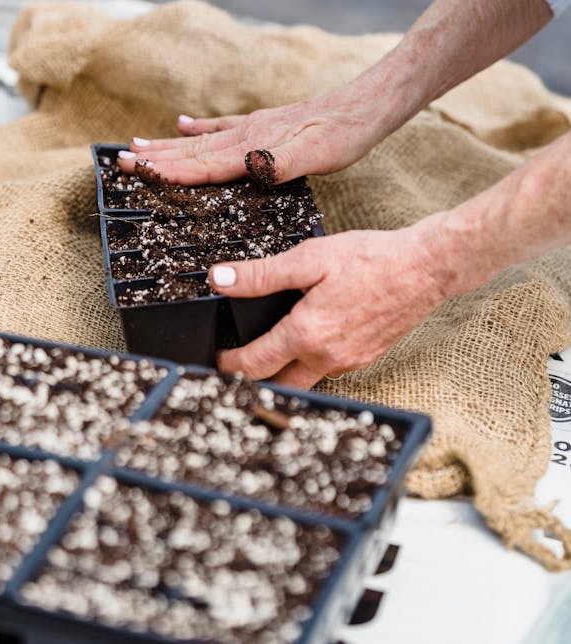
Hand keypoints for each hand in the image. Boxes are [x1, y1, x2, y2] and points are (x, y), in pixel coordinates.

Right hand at [117, 90, 388, 184]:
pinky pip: (222, 128)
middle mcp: (245, 135)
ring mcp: (253, 127)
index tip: (133, 173)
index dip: (167, 171)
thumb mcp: (314, 156)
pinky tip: (184, 124)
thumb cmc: (341, 137)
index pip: (201, 164)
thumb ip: (277, 162)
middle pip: (191, 150)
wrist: (364, 106)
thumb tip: (247, 168)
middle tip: (118, 162)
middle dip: (154, 158)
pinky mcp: (265, 123)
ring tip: (136, 145)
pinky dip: (200, 129)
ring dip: (168, 146)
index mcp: (252, 148)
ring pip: (200, 140)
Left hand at [207, 222, 450, 387]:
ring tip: (269, 353)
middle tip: (236, 364)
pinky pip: (331, 370)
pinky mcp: (366, 358)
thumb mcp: (309, 258)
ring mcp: (350, 362)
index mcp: (307, 333)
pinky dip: (313, 362)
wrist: (425, 268)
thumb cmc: (371, 259)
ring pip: (307, 380)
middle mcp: (328, 357)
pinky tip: (311, 339)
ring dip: (285, 373)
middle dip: (254, 380)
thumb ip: (261, 274)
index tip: (218, 358)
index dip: (229, 364)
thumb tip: (220, 279)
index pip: (256, 364)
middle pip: (280, 385)